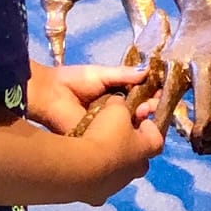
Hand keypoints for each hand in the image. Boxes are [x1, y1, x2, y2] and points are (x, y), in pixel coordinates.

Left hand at [25, 60, 149, 135]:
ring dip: (140, 121)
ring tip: (144, 113)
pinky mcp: (98, 139)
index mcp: (115, 96)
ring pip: (129, 127)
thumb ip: (124, 75)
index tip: (160, 92)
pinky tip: (134, 127)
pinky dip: (126, 133)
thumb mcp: (102, 74)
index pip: (139, 97)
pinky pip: (116, 138)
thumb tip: (148, 71)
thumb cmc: (73, 81)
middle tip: (153, 104)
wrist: (49, 94)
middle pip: (137, 114)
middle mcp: (113, 113)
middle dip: (149, 108)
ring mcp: (106, 128)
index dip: (150, 95)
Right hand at [73, 94, 164, 204]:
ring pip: (120, 172)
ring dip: (113, 162)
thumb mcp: (116, 110)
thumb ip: (120, 105)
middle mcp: (136, 170)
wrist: (81, 169)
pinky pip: (98, 185)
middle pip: (140, 157)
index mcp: (147, 148)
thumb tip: (118, 102)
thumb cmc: (106, 136)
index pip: (157, 136)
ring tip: (98, 151)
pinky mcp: (98, 196)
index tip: (140, 118)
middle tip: (119, 135)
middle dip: (132, 147)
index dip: (150, 126)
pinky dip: (94, 177)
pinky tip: (84, 168)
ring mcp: (118, 185)